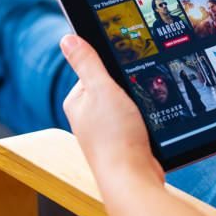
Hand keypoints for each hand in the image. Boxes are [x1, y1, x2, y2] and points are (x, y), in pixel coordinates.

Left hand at [60, 34, 215, 215]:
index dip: (114, 68)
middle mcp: (88, 116)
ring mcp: (105, 130)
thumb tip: (68, 37)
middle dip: (129, 87)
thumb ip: (87, 62)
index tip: (126, 74)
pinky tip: (148, 126)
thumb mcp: (102, 89)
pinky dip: (144, 120)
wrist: (132, 178)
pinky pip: (135, 120)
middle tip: (136, 96)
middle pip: (113, 86)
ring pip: (127, 104)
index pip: (95, 69)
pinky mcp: (122, 141)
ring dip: (138, 104)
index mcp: (77, 100)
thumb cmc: (114, 136)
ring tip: (141, 114)